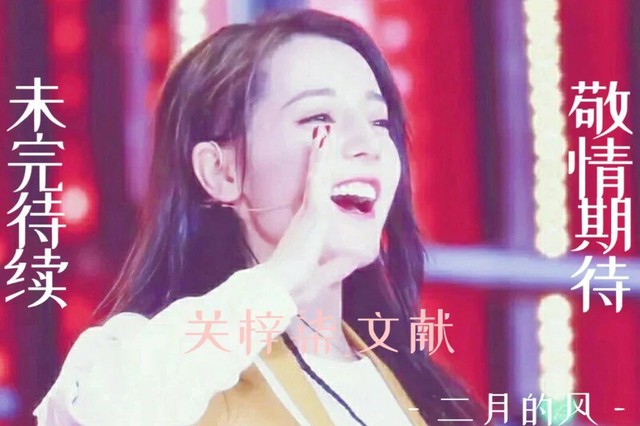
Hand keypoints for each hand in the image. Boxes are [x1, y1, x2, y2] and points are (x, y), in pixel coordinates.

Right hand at [259, 125, 359, 303]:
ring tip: (325, 132)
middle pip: (315, 180)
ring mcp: (308, 213)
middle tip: (324, 137)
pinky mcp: (313, 212)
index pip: (317, 196)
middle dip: (320, 159)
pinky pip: (318, 181)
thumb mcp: (324, 274)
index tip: (324, 163)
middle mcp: (305, 216)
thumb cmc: (295, 285)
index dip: (320, 178)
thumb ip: (337, 266)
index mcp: (307, 228)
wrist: (280, 290)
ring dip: (321, 154)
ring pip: (317, 175)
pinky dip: (321, 162)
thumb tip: (354, 259)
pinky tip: (324, 143)